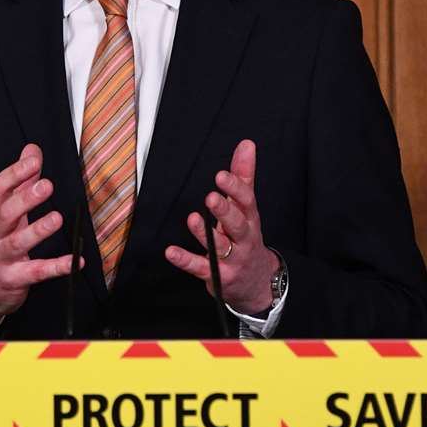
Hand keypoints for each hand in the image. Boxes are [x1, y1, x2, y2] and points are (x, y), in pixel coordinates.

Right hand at [0, 144, 76, 336]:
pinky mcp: (14, 279)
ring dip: (38, 230)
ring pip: (18, 243)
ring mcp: (2, 257)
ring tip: (57, 218)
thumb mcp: (3, 210)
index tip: (34, 160)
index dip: (15, 173)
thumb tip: (32, 150)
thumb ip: (20, 180)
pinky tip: (75, 260)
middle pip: (5, 213)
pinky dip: (56, 267)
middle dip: (25, 199)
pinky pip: (36, 272)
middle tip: (46, 185)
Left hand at [164, 139, 279, 315]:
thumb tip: (246, 144)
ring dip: (204, 233)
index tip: (221, 175)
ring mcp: (231, 259)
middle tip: (210, 197)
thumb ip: (244, 175)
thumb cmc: (247, 236)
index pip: (247, 202)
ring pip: (219, 246)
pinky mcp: (216, 276)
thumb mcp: (248, 207)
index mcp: (251, 219)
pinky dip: (185, 260)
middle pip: (237, 225)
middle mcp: (243, 239)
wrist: (256, 282)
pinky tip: (170, 251)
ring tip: (192, 218)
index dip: (235, 189)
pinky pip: (200, 268)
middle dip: (224, 212)